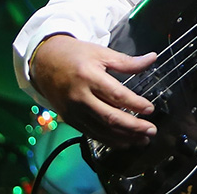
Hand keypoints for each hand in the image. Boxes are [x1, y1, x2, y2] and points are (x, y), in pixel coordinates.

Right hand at [29, 34, 158, 147]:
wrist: (44, 62)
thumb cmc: (75, 55)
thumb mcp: (101, 53)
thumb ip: (127, 61)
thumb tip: (152, 58)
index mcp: (89, 76)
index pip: (116, 95)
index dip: (135, 104)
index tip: (150, 109)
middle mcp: (80, 96)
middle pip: (109, 117)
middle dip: (133, 126)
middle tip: (151, 130)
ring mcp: (73, 110)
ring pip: (101, 129)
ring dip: (124, 137)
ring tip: (143, 139)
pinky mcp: (69, 119)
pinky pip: (91, 133)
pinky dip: (109, 140)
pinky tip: (124, 142)